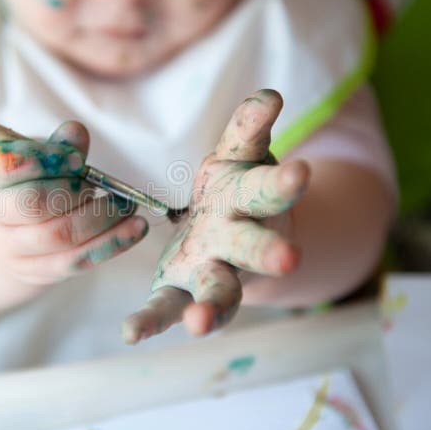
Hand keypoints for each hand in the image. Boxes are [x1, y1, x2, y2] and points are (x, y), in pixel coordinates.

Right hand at [0, 121, 148, 285]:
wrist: (0, 238)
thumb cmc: (20, 185)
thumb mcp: (27, 158)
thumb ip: (53, 146)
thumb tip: (76, 133)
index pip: (6, 166)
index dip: (45, 160)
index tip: (75, 158)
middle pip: (33, 204)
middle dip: (73, 189)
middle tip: (96, 183)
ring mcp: (13, 250)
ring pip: (60, 236)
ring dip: (101, 216)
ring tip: (126, 202)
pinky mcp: (40, 272)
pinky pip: (78, 261)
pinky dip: (112, 243)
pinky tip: (136, 228)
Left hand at [122, 90, 309, 343]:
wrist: (232, 238)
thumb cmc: (235, 191)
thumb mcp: (243, 155)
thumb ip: (249, 129)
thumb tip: (269, 95)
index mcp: (250, 201)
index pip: (270, 191)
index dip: (285, 182)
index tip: (302, 171)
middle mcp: (235, 241)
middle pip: (252, 246)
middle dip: (267, 251)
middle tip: (289, 258)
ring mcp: (210, 270)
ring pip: (218, 290)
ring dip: (212, 306)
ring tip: (200, 323)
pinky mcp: (180, 289)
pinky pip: (165, 307)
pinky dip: (151, 321)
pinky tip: (128, 333)